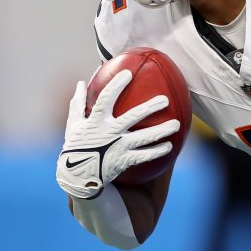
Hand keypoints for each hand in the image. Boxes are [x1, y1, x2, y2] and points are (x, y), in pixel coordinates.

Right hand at [55, 70, 179, 198]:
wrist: (76, 177)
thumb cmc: (76, 146)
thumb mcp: (74, 124)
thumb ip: (78, 103)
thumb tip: (81, 82)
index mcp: (95, 121)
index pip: (105, 100)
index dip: (115, 86)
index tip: (128, 74)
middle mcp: (108, 133)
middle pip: (131, 118)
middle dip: (149, 108)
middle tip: (165, 100)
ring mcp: (117, 148)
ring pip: (143, 138)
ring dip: (160, 131)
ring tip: (176, 124)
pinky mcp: (123, 161)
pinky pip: (143, 156)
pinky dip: (157, 151)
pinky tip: (170, 146)